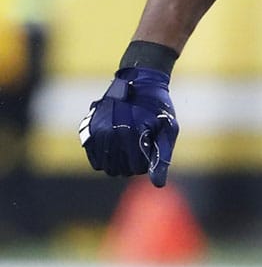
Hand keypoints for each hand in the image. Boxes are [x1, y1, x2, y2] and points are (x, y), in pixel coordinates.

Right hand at [79, 67, 178, 186]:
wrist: (140, 81)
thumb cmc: (158, 107)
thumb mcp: (168, 129)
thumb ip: (162, 156)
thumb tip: (158, 185)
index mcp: (132, 134)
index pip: (136, 168)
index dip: (147, 163)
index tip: (150, 150)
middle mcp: (111, 133)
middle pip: (119, 170)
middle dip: (132, 165)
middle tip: (140, 149)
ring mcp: (98, 131)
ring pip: (105, 167)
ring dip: (118, 163)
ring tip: (129, 149)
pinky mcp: (89, 130)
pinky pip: (94, 158)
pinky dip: (104, 159)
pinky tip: (116, 149)